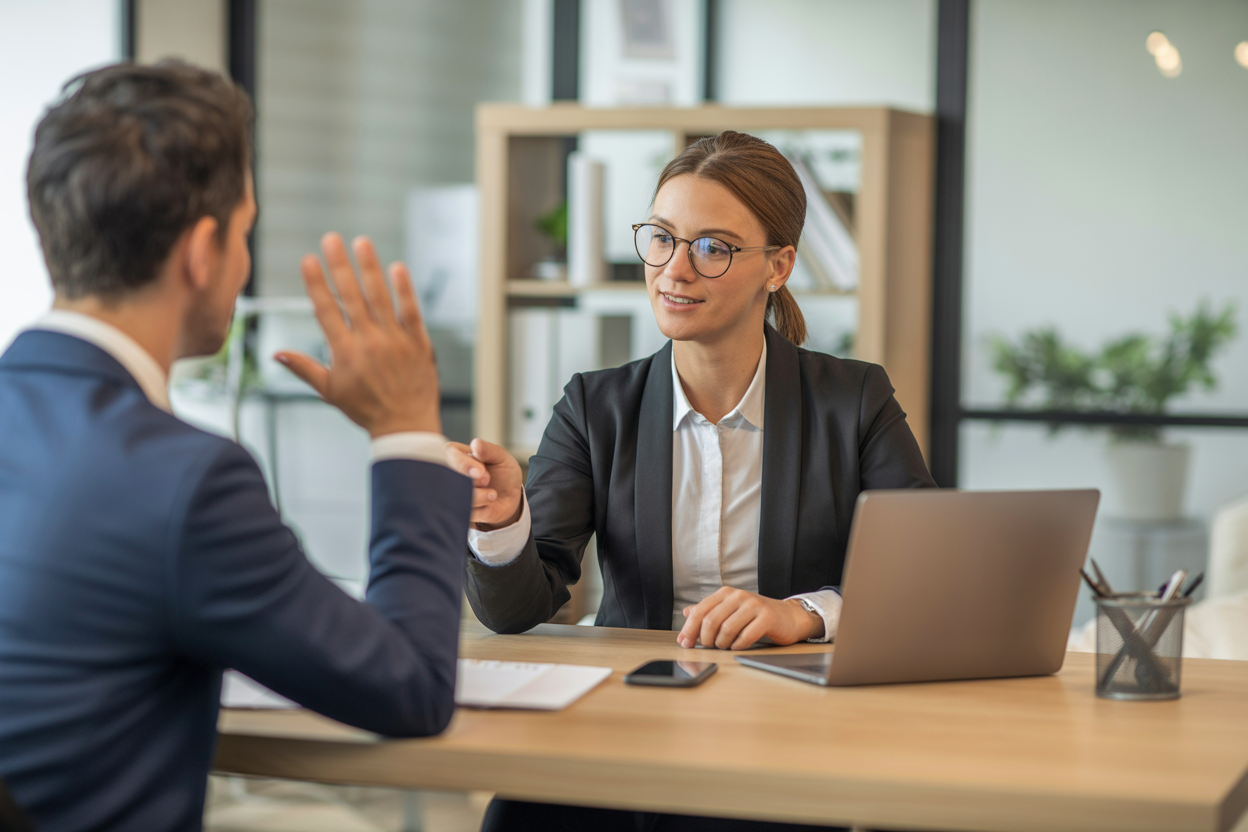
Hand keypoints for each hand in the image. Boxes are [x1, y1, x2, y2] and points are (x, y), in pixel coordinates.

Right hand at [276, 233, 440, 437]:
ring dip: (370, 268)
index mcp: (345, 352)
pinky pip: (411, 311)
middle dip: (340, 265)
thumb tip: (275, 354)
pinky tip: (397, 267)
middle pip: (351, 296)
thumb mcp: (330, 392)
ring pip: (380, 297)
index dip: (316, 283)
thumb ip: (304, 368)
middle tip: (331, 238)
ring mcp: (395, 340)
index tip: (307, 259)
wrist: (405, 425)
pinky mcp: (418, 342)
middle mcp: (369, 342)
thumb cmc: (365, 409)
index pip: (326, 310)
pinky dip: (404, 289)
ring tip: (361, 242)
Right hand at [445, 438, 523, 529]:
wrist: (510, 499)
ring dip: (478, 496)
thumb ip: (488, 450)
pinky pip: (462, 513)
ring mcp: (450, 494)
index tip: (480, 471)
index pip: (447, 455)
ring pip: (455, 497)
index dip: (462, 464)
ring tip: (492, 494)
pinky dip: (480, 509)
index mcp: (455, 454)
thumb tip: (475, 444)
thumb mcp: (501, 458)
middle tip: (486, 480)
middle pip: (446, 477)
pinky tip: (488, 505)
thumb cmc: (502, 473)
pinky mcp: (456, 512)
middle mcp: (447, 473)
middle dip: (470, 481)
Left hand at [677, 588, 822, 649]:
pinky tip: (738, 646)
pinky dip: (738, 646)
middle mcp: (738, 596)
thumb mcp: (730, 610)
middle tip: (708, 647)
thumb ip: (709, 611)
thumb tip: (686, 613)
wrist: (788, 617)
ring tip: (725, 646)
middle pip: (711, 621)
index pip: (700, 611)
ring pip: (726, 629)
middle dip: (705, 639)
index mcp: (726, 593)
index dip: (689, 629)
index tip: (685, 643)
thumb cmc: (756, 616)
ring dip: (722, 644)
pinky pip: (745, 636)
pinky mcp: (767, 618)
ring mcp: (753, 605)